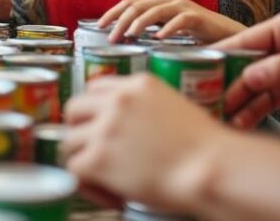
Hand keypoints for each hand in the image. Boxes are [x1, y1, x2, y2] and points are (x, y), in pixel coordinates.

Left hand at [61, 75, 222, 213]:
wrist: (210, 169)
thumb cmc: (206, 149)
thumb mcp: (176, 108)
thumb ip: (148, 109)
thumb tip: (133, 128)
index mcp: (139, 85)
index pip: (96, 87)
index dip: (94, 110)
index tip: (97, 125)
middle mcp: (117, 101)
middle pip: (74, 108)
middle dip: (79, 130)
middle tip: (92, 150)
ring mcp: (105, 128)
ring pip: (69, 141)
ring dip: (83, 160)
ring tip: (105, 179)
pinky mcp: (98, 158)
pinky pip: (74, 170)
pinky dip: (88, 186)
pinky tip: (111, 194)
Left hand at [98, 0, 244, 42]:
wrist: (225, 35)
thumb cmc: (193, 34)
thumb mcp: (165, 27)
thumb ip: (149, 26)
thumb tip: (123, 37)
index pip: (129, 2)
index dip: (112, 12)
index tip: (99, 26)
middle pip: (137, 6)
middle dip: (120, 21)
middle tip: (111, 38)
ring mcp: (182, 6)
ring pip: (154, 11)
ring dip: (138, 24)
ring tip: (129, 37)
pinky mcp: (196, 17)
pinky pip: (178, 21)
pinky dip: (167, 29)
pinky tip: (158, 38)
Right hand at [213, 11, 279, 128]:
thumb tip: (250, 77)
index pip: (242, 42)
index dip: (218, 57)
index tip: (196, 73)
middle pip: (242, 66)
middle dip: (223, 84)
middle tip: (205, 103)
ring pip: (252, 87)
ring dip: (237, 102)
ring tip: (221, 120)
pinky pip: (268, 102)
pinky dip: (254, 112)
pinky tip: (243, 123)